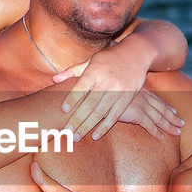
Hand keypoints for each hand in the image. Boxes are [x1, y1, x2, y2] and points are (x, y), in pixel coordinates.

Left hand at [54, 44, 180, 139]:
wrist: (137, 54)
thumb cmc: (109, 58)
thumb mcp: (91, 60)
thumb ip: (73, 71)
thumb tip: (54, 79)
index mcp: (95, 71)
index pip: (82, 86)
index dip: (73, 98)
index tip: (63, 109)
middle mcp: (107, 82)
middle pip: (90, 104)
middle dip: (77, 119)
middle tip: (66, 132)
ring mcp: (118, 91)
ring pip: (101, 112)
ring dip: (88, 126)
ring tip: (76, 137)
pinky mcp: (127, 98)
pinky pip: (115, 115)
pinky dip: (105, 127)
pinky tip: (95, 136)